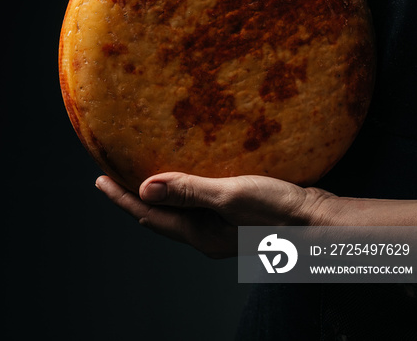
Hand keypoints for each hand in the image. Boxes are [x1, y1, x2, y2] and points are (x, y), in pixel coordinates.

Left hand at [95, 172, 332, 257]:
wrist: (318, 222)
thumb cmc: (277, 209)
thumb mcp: (230, 195)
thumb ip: (189, 191)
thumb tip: (144, 189)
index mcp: (200, 235)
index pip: (150, 215)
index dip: (122, 198)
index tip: (98, 180)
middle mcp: (207, 237)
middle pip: (160, 218)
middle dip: (133, 200)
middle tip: (111, 180)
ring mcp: (222, 230)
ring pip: (178, 213)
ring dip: (157, 197)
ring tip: (141, 180)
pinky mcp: (236, 219)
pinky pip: (197, 206)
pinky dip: (182, 194)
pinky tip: (188, 180)